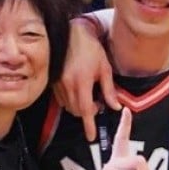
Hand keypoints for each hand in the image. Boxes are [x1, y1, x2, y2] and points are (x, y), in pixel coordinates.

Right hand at [59, 17, 117, 141]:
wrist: (71, 33)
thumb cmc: (90, 48)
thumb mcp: (105, 68)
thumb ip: (109, 90)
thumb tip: (115, 106)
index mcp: (82, 82)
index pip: (85, 110)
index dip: (88, 125)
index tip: (91, 137)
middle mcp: (67, 85)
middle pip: (76, 111)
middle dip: (87, 114)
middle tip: (98, 104)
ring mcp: (58, 83)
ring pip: (68, 106)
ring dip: (79, 107)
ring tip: (89, 95)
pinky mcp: (52, 80)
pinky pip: (61, 99)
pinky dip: (70, 100)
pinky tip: (78, 91)